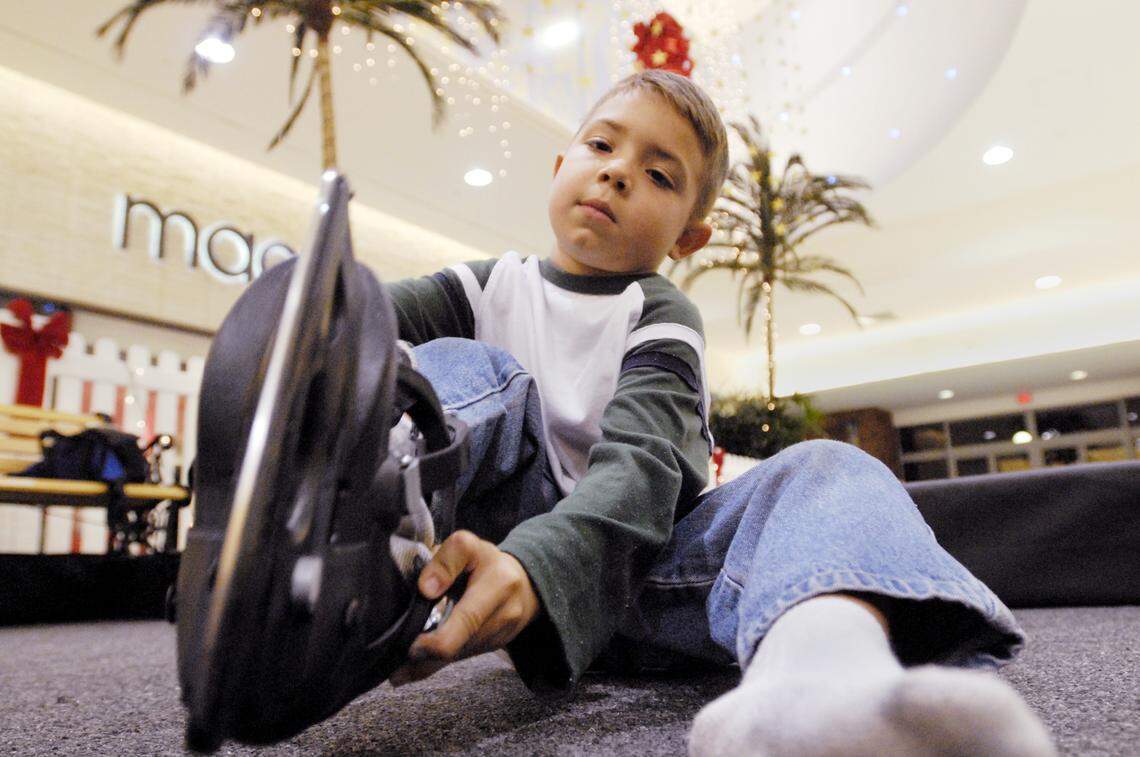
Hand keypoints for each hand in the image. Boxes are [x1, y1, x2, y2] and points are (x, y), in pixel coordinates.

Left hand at [389, 530, 539, 685]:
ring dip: (425, 663)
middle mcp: (502, 616)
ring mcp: (497, 638)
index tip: (409, 644)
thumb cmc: (489, 563)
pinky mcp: (489, 649)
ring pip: (456, 658)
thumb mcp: (469, 546)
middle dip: (423, 656)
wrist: (525, 586)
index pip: (467, 621)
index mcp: (497, 586)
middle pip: (457, 647)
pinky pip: (458, 659)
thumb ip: (446, 559)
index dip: (436, 641)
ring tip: (395, 666)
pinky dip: (434, 663)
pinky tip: (410, 666)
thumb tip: (426, 589)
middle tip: (391, 663)